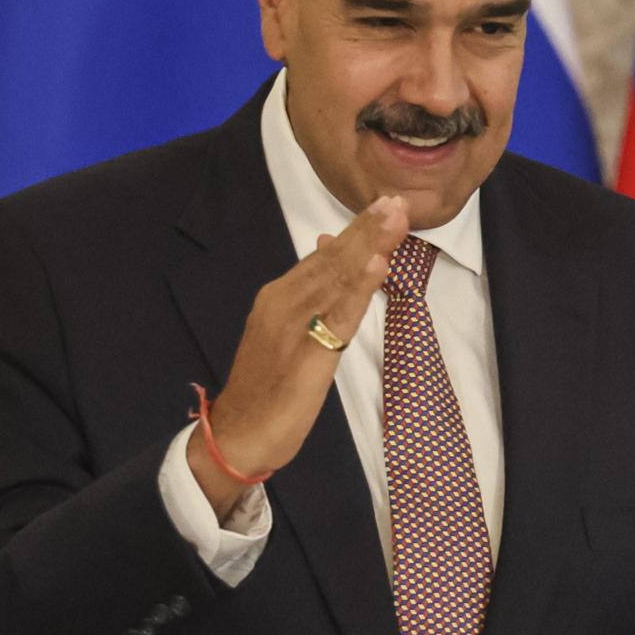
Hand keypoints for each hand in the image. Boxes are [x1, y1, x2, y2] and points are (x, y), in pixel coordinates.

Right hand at [188, 194, 408, 519]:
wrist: (238, 433)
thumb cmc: (265, 388)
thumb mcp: (285, 336)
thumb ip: (307, 304)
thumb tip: (328, 268)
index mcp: (278, 297)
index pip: (323, 256)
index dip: (356, 230)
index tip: (383, 204)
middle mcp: (282, 304)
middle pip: (332, 260)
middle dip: (366, 228)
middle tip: (395, 200)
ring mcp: (292, 327)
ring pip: (336, 279)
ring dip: (367, 246)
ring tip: (392, 218)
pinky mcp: (306, 355)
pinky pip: (337, 315)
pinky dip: (358, 288)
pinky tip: (375, 265)